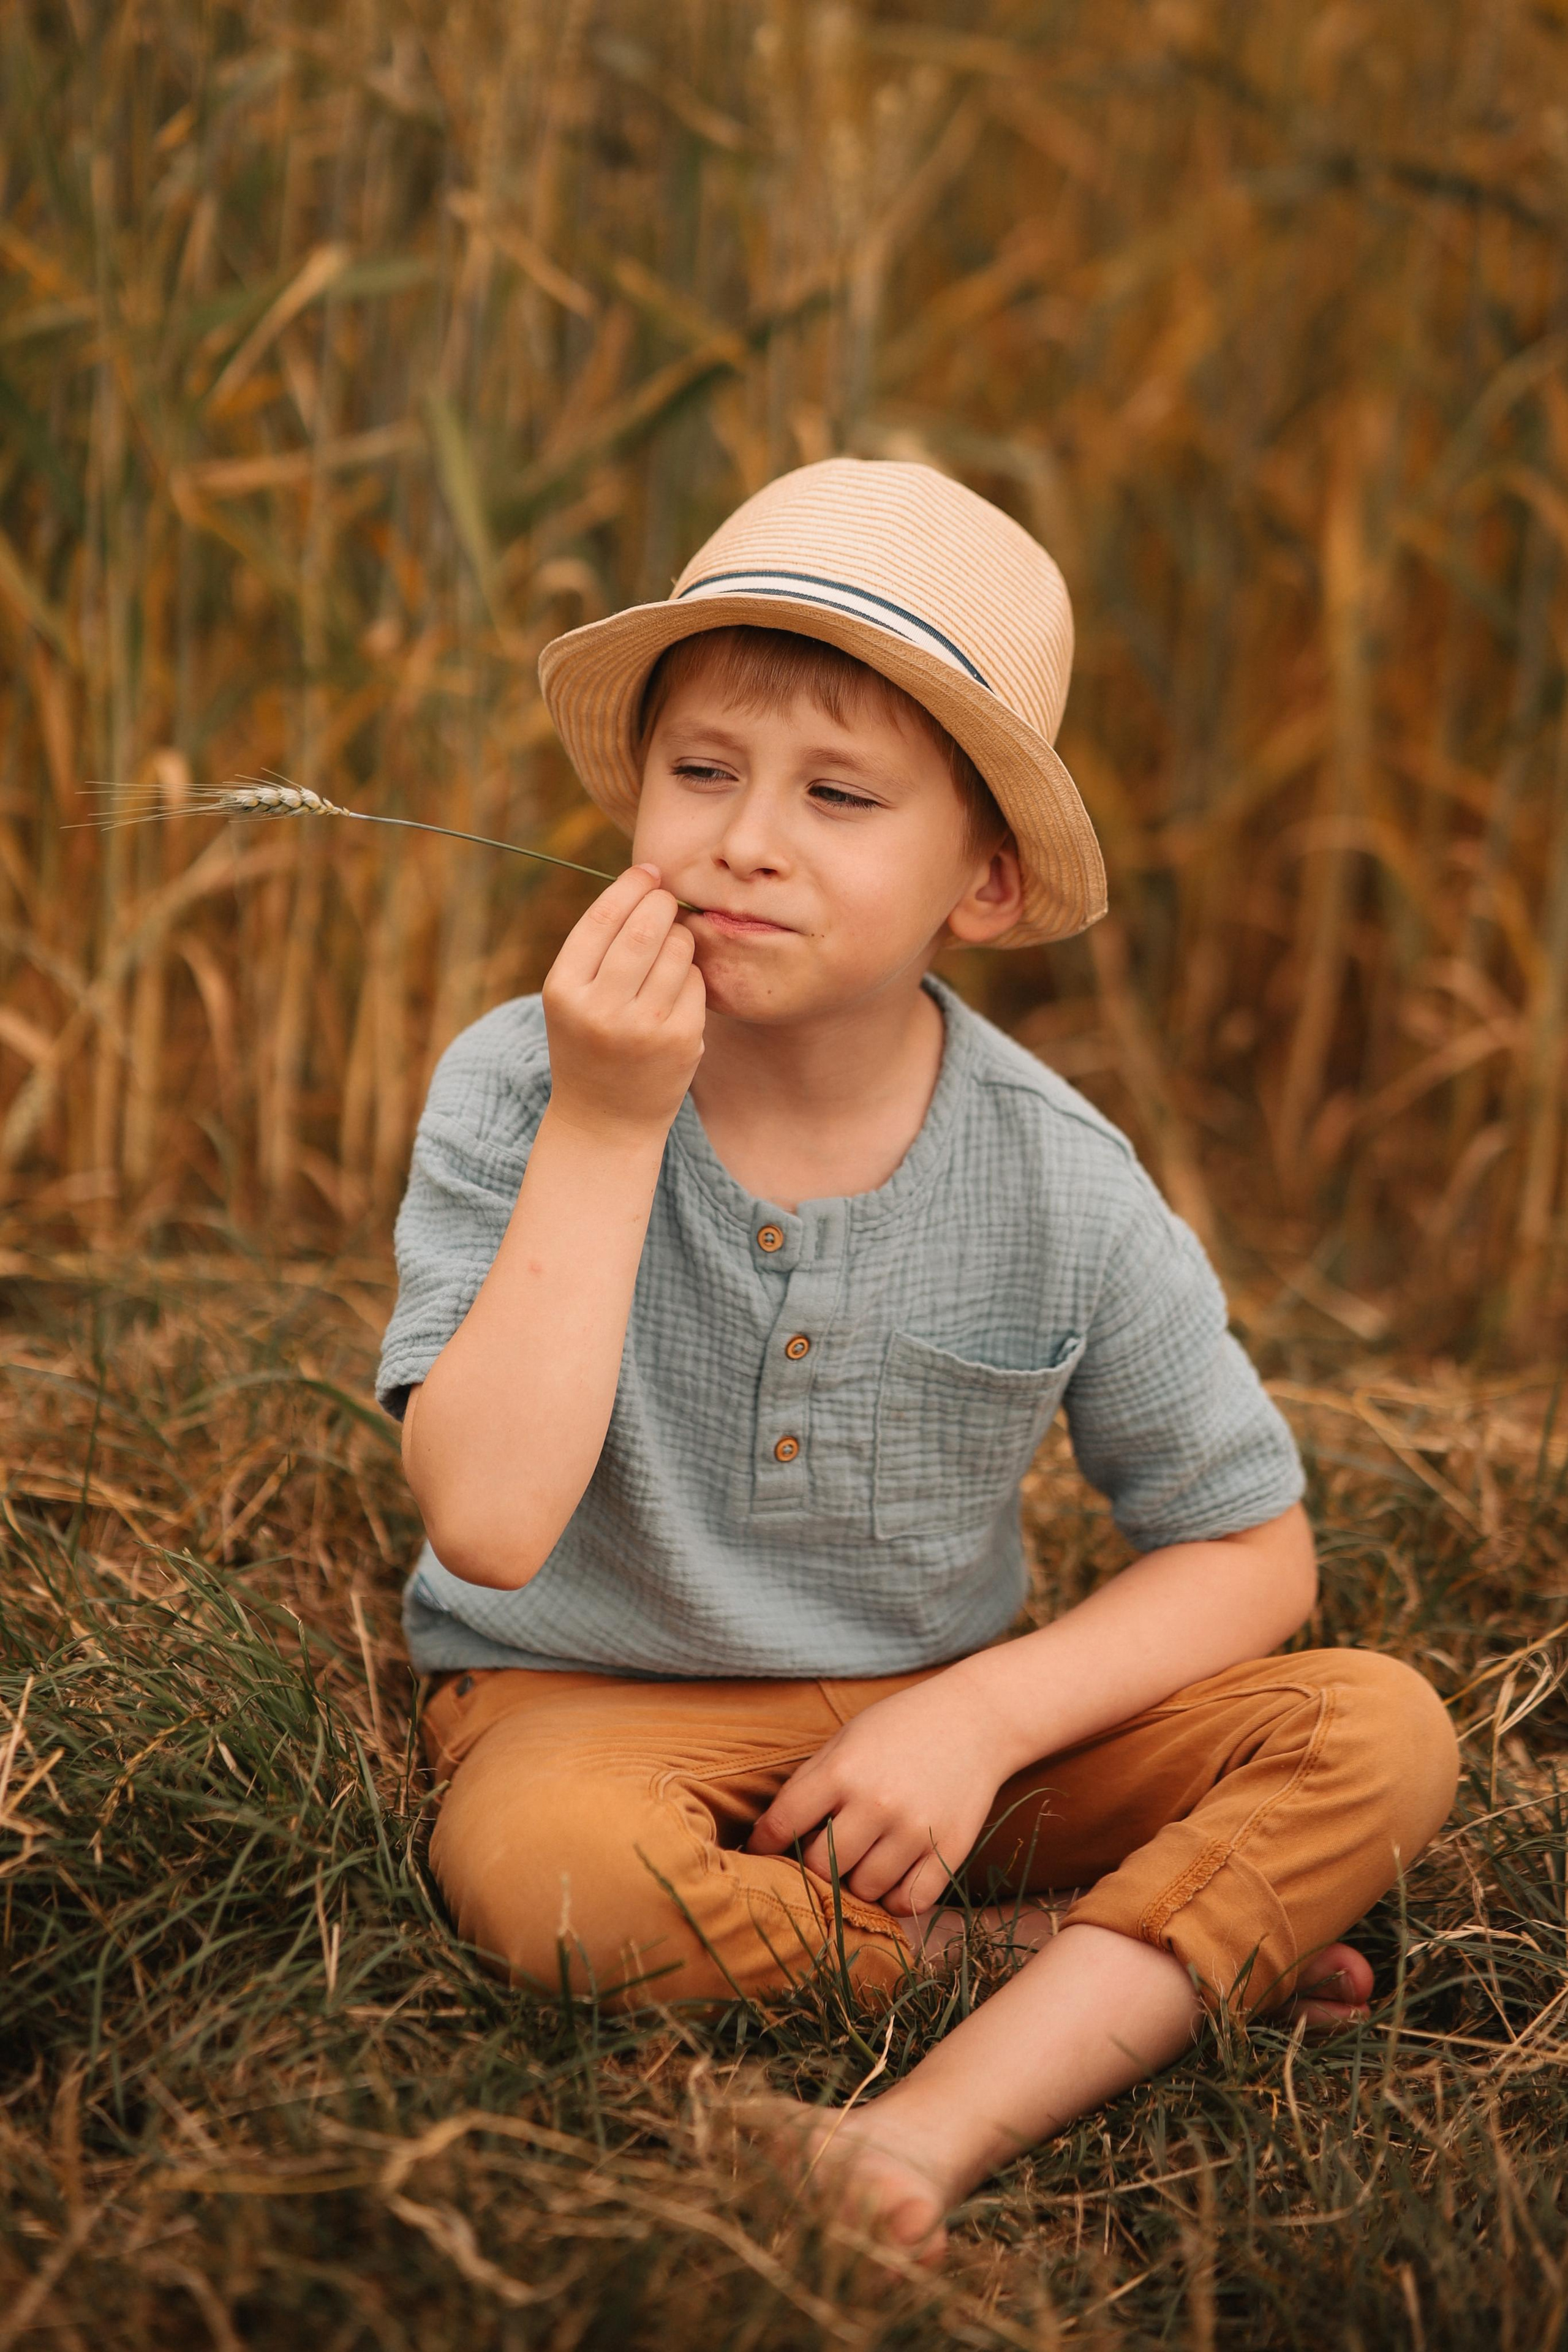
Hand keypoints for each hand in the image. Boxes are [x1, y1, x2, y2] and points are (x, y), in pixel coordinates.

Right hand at [540, 865, 704, 1136]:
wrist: (605, 1120)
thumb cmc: (589, 1044)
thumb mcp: (572, 997)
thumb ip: (598, 946)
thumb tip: (647, 879)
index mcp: (564, 990)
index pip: (602, 917)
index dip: (630, 885)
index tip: (647, 872)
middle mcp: (601, 1008)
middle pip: (645, 927)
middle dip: (662, 903)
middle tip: (666, 899)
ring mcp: (644, 1026)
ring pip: (677, 948)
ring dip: (680, 936)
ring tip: (670, 947)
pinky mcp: (681, 1040)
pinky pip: (696, 980)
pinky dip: (690, 973)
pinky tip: (676, 988)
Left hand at [747, 1675, 1005, 1915]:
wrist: (977, 1719)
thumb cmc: (901, 1726)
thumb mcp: (846, 1739)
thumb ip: (809, 1783)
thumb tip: (769, 1833)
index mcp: (843, 1771)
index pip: (783, 1824)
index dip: (764, 1844)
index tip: (761, 1852)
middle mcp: (877, 1804)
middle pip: (820, 1867)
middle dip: (813, 1865)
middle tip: (822, 1854)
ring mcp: (915, 1831)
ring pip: (864, 1889)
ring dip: (856, 1882)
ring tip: (863, 1858)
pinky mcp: (950, 1850)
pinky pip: (910, 1901)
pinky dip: (896, 1898)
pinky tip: (893, 1876)